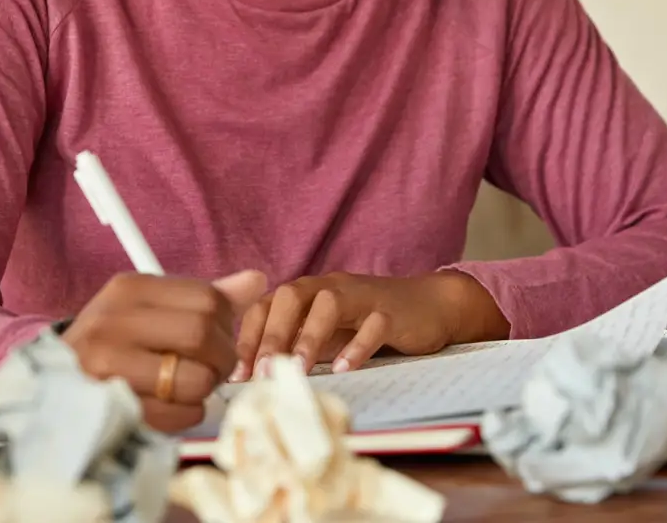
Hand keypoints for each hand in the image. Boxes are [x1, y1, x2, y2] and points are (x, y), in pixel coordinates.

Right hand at [61, 269, 265, 432]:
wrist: (55, 387)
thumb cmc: (112, 348)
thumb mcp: (150, 312)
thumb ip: (203, 299)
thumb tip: (257, 281)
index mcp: (129, 289)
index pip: (208, 299)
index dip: (226, 326)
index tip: (215, 340)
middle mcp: (115, 320)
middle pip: (204, 335)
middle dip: (220, 360)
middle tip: (208, 370)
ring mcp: (108, 365)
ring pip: (195, 378)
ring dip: (201, 391)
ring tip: (182, 388)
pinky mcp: (112, 406)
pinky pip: (180, 414)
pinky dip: (186, 416)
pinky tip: (166, 406)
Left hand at [233, 270, 508, 380]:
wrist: (430, 305)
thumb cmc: (368, 322)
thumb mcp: (326, 332)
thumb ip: (295, 346)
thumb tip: (256, 379)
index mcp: (307, 292)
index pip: (265, 305)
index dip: (247, 336)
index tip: (236, 374)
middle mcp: (330, 287)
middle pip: (291, 297)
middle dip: (272, 335)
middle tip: (261, 372)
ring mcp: (362, 296)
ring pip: (329, 304)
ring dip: (309, 337)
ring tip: (298, 371)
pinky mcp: (393, 312)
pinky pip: (374, 324)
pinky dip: (358, 346)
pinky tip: (345, 369)